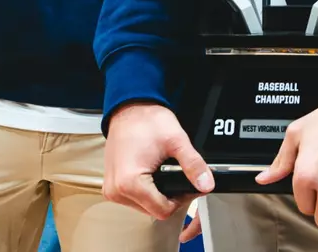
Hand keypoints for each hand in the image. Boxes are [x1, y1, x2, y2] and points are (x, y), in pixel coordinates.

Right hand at [104, 103, 212, 242]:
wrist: (130, 108)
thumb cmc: (147, 121)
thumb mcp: (176, 141)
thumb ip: (193, 164)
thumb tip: (206, 184)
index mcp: (130, 183)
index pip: (162, 210)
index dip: (180, 200)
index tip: (188, 184)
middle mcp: (117, 191)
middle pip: (152, 210)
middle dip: (169, 197)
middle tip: (178, 175)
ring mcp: (112, 190)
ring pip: (143, 206)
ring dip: (156, 194)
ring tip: (163, 172)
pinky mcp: (111, 186)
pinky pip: (133, 198)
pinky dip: (146, 190)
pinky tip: (152, 174)